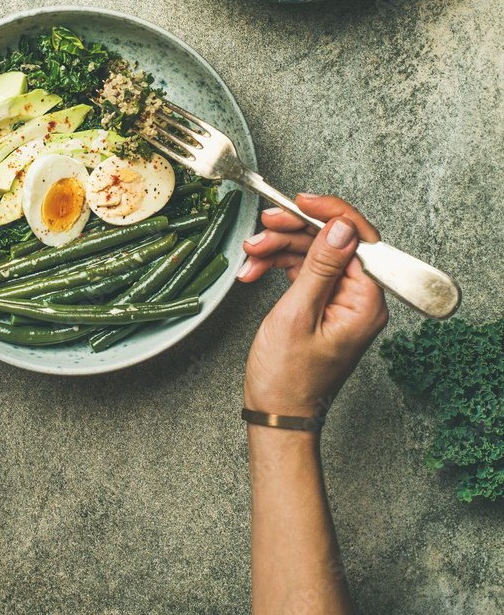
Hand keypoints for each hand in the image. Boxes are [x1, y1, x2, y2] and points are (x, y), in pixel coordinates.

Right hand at [239, 194, 388, 418]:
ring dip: (279, 249)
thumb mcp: (298, 315)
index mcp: (366, 303)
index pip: (358, 239)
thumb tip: (341, 227)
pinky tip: (254, 270)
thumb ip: (320, 267)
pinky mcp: (324, 306)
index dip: (329, 213)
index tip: (299, 201)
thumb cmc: (287, 379)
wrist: (276, 416)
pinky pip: (305, 271)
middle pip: (331, 243)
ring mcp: (342, 303)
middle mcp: (360, 300)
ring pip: (314, 254)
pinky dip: (278, 266)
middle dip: (293, 232)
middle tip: (262, 228)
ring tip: (250, 254)